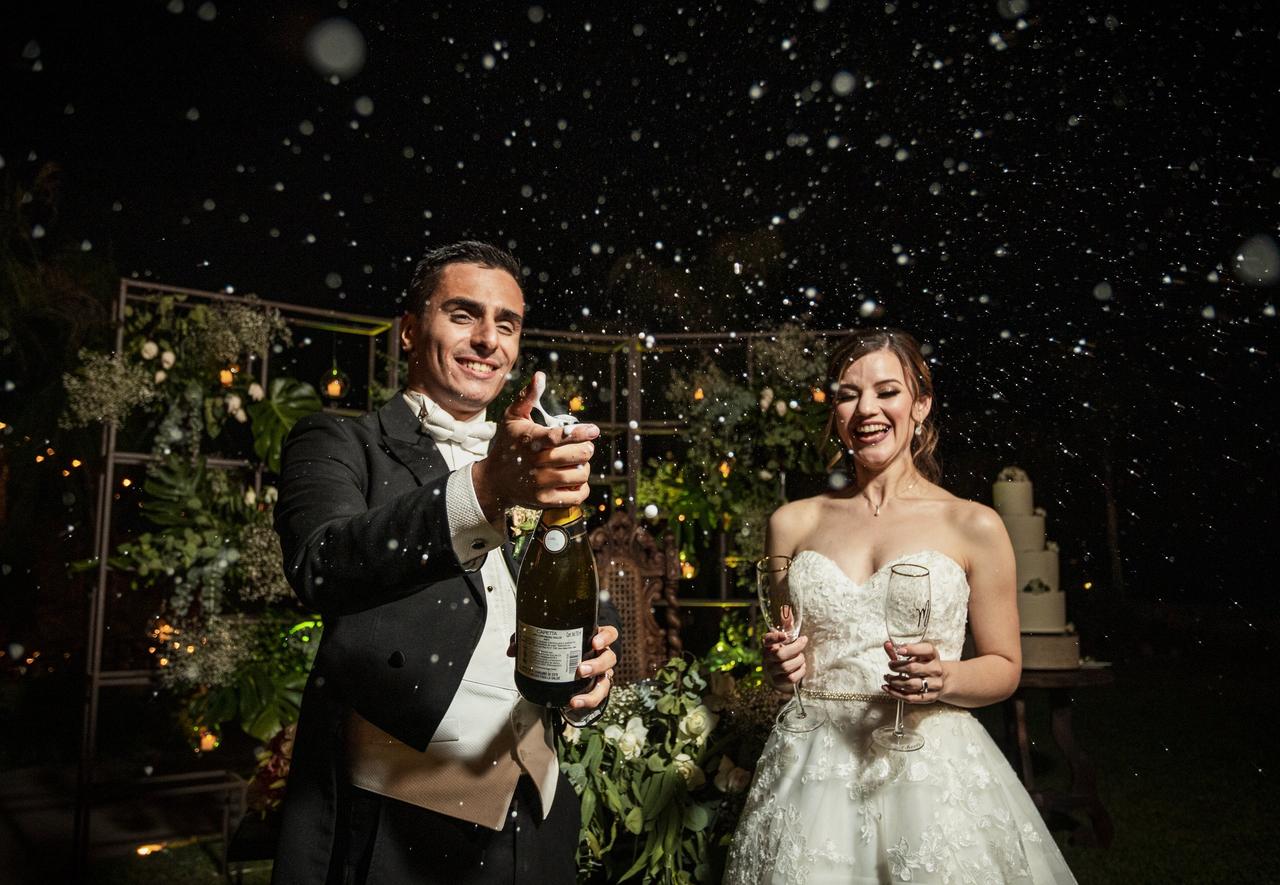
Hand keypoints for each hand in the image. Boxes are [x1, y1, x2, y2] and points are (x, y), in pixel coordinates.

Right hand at [472, 372, 599, 519]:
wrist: (493, 481)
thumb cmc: (508, 445)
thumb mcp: (513, 418)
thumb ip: (527, 397)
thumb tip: (540, 375)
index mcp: (531, 440)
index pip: (560, 436)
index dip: (580, 433)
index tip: (593, 430)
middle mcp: (536, 463)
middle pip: (577, 455)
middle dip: (586, 449)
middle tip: (584, 447)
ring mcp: (541, 484)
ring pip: (580, 475)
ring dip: (584, 468)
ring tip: (576, 463)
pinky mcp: (545, 501)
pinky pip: (577, 495)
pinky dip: (581, 487)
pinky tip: (574, 480)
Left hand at [504, 624, 617, 710]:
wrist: (568, 664)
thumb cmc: (562, 646)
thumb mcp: (549, 639)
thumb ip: (531, 640)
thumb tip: (513, 650)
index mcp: (594, 638)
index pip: (610, 634)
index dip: (606, 637)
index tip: (595, 643)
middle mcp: (602, 656)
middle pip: (609, 658)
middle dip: (597, 665)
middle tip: (580, 669)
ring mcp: (601, 674)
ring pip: (606, 681)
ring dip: (594, 691)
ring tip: (576, 698)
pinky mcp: (595, 688)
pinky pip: (597, 697)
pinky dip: (586, 702)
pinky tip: (573, 704)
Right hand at [762, 630, 807, 691]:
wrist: (780, 678)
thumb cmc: (784, 654)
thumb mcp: (785, 640)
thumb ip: (787, 626)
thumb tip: (787, 609)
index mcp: (767, 646)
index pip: (766, 640)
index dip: (774, 637)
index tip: (785, 635)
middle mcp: (766, 659)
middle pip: (780, 654)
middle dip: (796, 648)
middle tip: (803, 642)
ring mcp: (771, 672)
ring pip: (786, 667)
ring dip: (799, 660)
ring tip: (802, 657)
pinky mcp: (778, 682)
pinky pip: (791, 678)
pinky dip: (800, 672)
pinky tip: (801, 668)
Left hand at [882, 640, 943, 703]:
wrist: (943, 679)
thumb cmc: (925, 665)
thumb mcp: (916, 654)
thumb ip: (900, 650)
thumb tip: (887, 645)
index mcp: (933, 655)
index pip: (926, 650)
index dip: (912, 649)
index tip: (899, 650)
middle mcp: (936, 669)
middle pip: (913, 668)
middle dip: (897, 667)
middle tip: (890, 665)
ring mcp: (935, 684)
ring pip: (910, 685)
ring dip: (894, 682)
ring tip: (887, 678)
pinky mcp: (930, 697)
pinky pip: (910, 697)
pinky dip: (895, 693)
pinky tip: (887, 688)